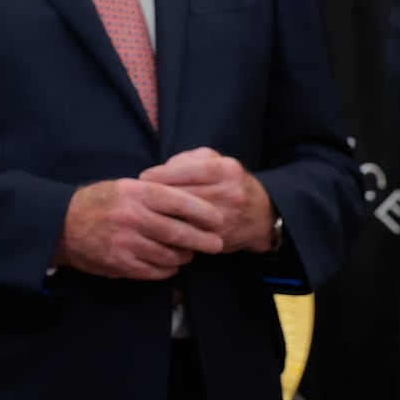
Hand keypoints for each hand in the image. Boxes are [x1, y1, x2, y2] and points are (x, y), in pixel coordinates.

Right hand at [53, 178, 224, 280]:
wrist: (60, 225)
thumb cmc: (97, 202)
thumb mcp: (124, 186)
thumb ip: (154, 192)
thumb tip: (191, 202)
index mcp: (136, 193)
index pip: (180, 202)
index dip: (204, 212)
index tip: (218, 218)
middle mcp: (133, 217)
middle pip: (180, 232)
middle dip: (203, 240)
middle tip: (217, 243)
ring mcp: (126, 243)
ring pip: (170, 255)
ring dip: (185, 256)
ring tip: (190, 253)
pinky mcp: (121, 264)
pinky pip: (155, 271)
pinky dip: (168, 269)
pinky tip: (170, 264)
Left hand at [139, 147, 275, 253]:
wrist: (261, 215)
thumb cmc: (228, 182)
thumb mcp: (214, 161)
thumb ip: (186, 160)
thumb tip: (157, 172)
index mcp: (226, 170)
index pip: (187, 170)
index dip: (161, 175)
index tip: (143, 178)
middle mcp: (229, 193)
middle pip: (183, 195)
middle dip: (157, 196)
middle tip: (138, 196)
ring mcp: (225, 218)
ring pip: (183, 217)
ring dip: (160, 215)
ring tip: (144, 210)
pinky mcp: (219, 238)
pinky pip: (189, 235)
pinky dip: (171, 230)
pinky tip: (158, 225)